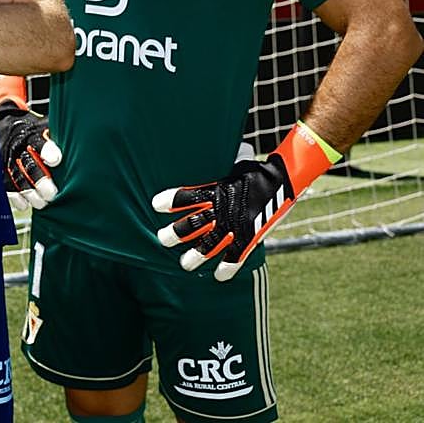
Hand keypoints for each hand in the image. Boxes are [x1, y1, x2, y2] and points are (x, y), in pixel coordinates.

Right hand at [0, 102, 61, 209]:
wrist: (5, 127)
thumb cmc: (33, 130)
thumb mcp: (45, 127)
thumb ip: (61, 137)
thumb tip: (88, 145)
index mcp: (31, 134)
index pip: (39, 142)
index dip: (47, 150)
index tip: (56, 160)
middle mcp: (17, 147)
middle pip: (28, 164)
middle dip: (40, 180)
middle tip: (52, 193)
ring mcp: (7, 160)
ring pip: (17, 178)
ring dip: (29, 193)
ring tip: (41, 203)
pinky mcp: (0, 171)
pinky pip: (5, 186)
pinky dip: (15, 197)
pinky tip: (24, 204)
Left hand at [152, 122, 340, 280]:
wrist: (284, 178)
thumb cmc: (255, 169)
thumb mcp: (231, 166)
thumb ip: (215, 173)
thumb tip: (199, 163)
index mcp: (215, 189)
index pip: (186, 196)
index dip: (170, 200)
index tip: (155, 205)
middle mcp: (221, 208)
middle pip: (192, 224)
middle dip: (175, 233)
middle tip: (163, 239)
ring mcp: (235, 224)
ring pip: (209, 243)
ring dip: (195, 255)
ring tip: (184, 264)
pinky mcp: (250, 235)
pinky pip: (236, 255)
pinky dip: (227, 267)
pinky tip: (218, 276)